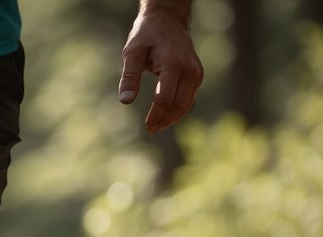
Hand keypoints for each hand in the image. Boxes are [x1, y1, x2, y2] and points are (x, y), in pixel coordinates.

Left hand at [118, 4, 203, 132]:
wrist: (167, 20)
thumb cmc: (146, 35)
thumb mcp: (132, 52)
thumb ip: (129, 77)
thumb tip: (125, 101)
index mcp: (173, 64)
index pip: (165, 98)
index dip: (156, 115)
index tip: (146, 125)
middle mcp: (190, 69)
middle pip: (179, 104)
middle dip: (164, 119)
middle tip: (150, 129)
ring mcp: (196, 72)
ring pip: (187, 104)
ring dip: (172, 118)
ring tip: (156, 126)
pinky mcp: (197, 75)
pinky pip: (189, 98)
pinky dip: (179, 109)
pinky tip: (166, 116)